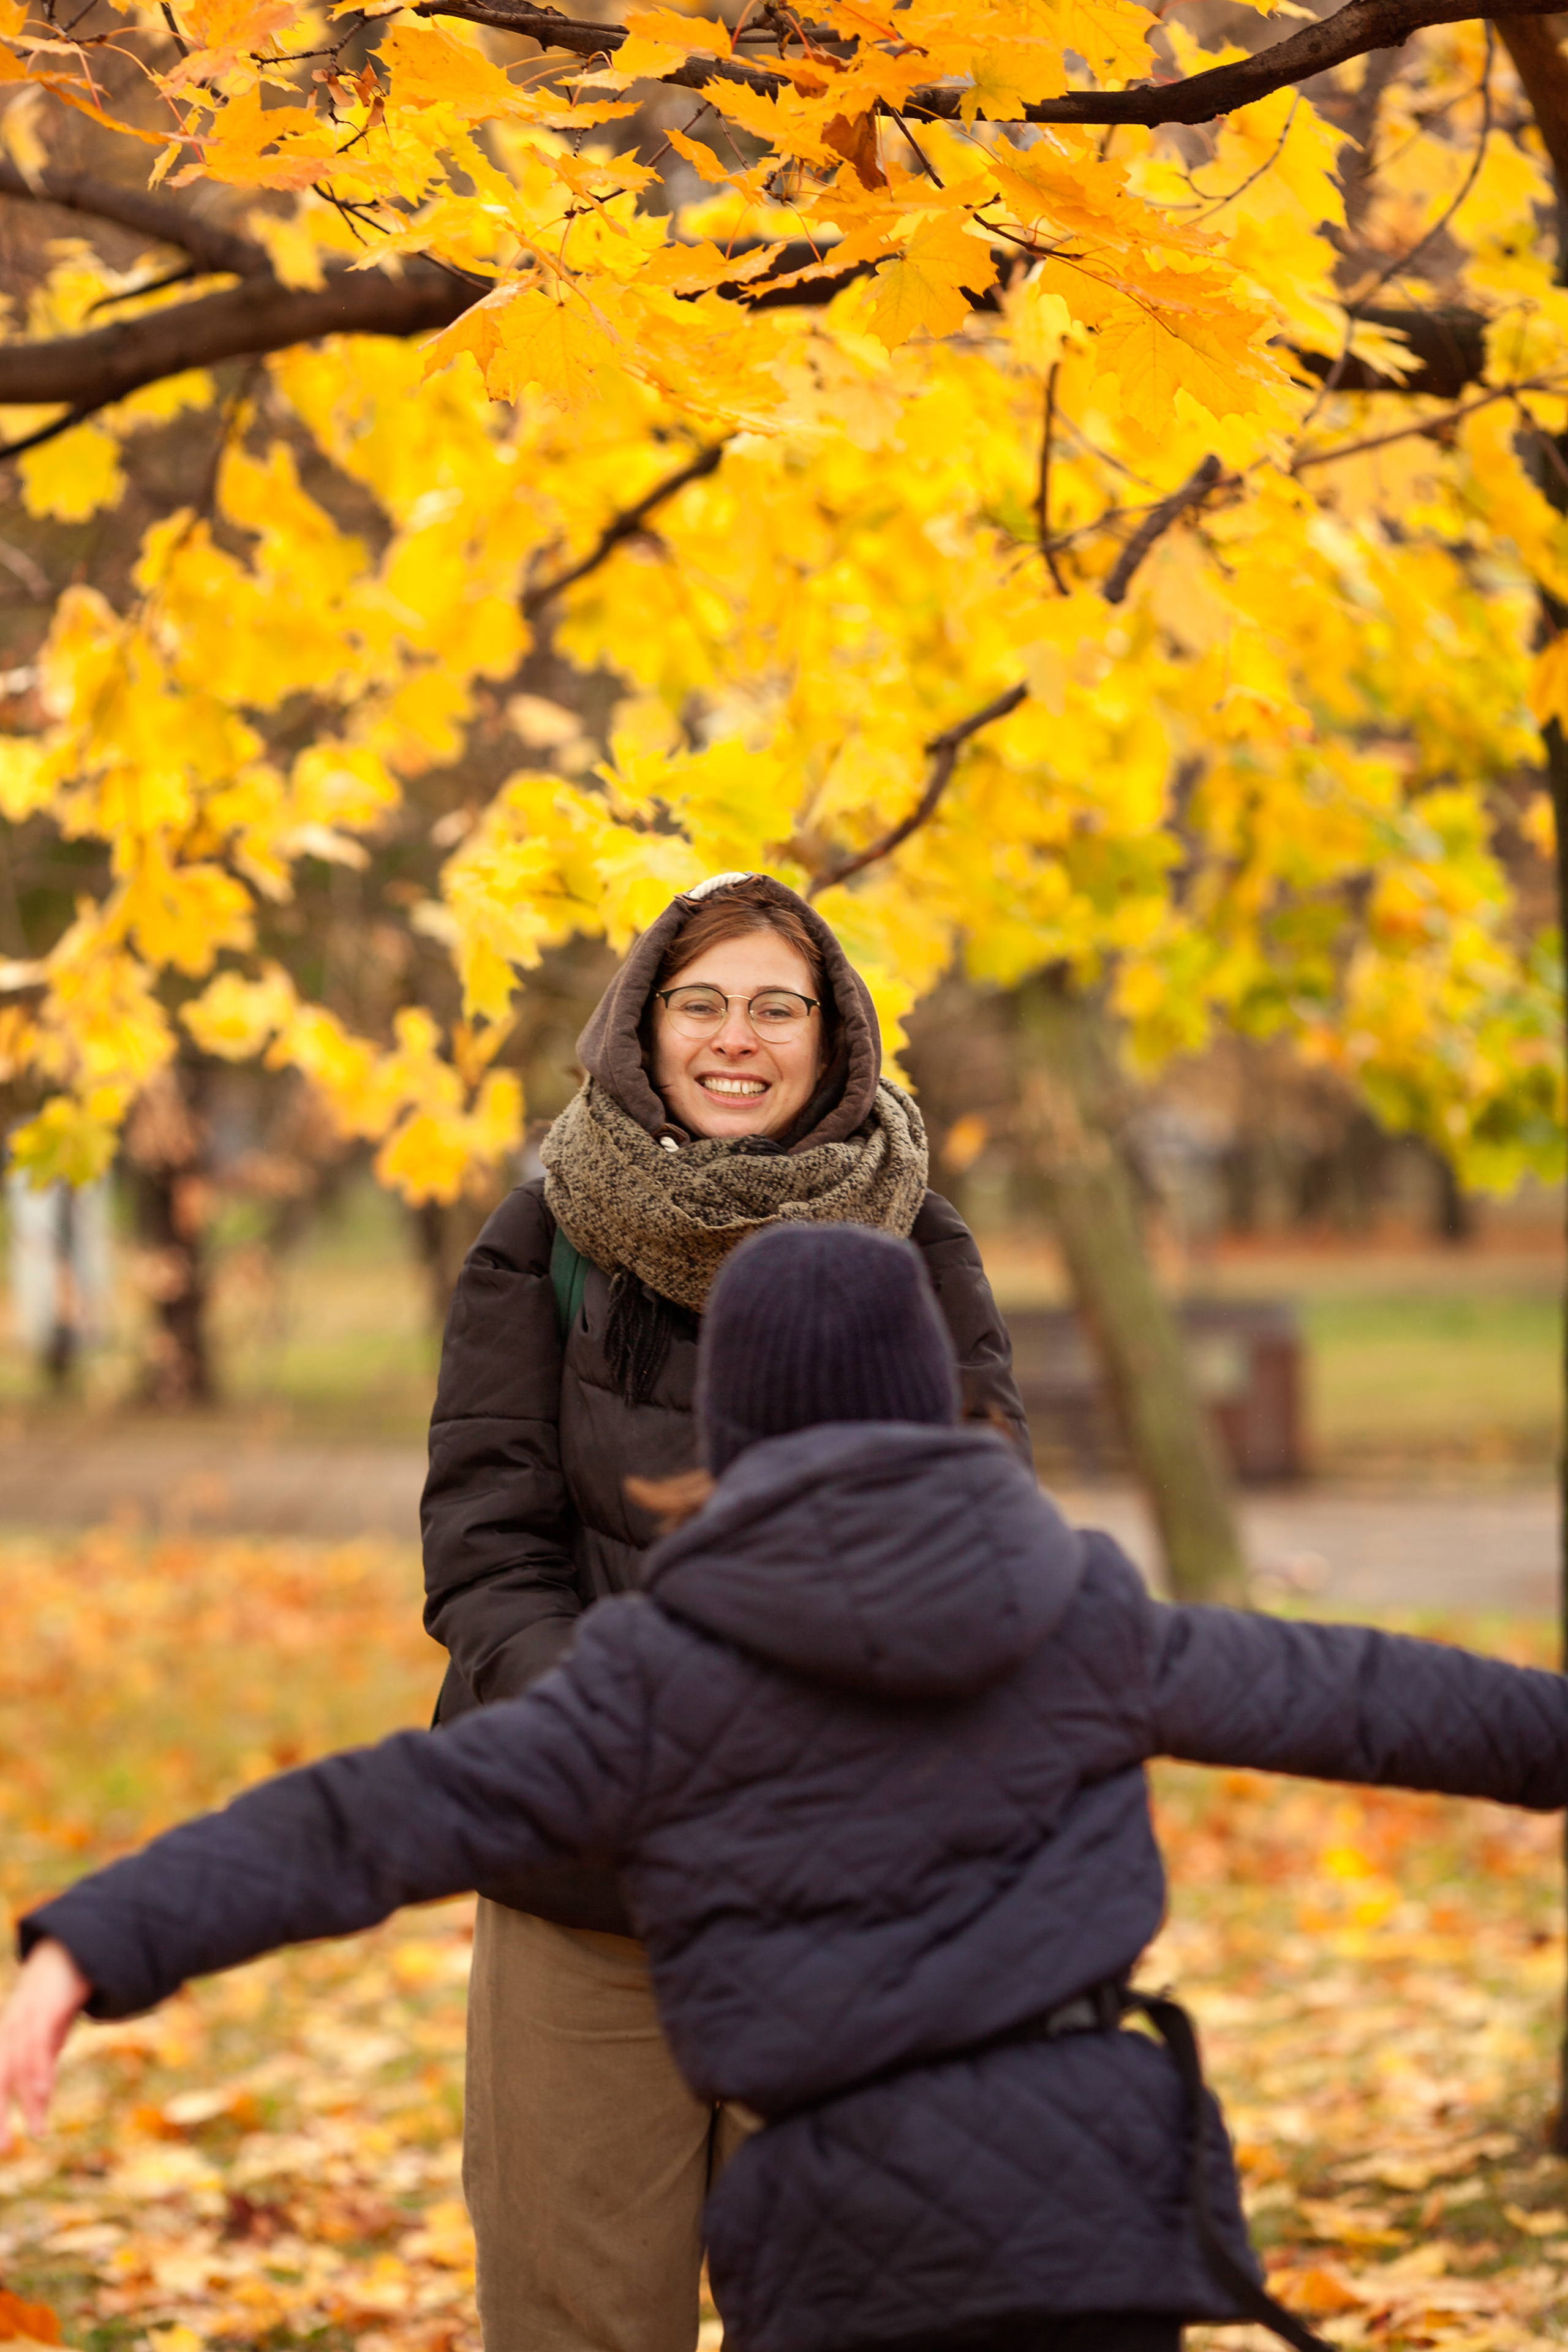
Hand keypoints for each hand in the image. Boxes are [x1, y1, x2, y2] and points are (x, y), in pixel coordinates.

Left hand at [0, 1939, 90, 2151]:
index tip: (2, 2145)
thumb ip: (42, 2061)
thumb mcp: (50, 2033)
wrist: (75, 1946)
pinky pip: (36, 2048)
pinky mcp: (43, 2009)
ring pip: (13, 2068)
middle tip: (2, 2152)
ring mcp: (23, 2018)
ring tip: (24, 2138)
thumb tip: (38, 2096)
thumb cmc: (59, 1994)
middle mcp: (9, 2030)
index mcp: (7, 2038)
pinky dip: (37, 2076)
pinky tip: (41, 2098)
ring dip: (16, 2105)